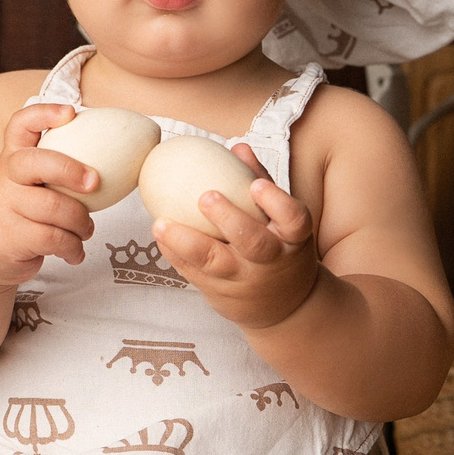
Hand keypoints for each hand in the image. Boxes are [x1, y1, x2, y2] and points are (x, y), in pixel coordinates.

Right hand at [0, 103, 98, 288]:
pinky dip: (72, 248)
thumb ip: (49, 171)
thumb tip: (107, 164)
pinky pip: (53, 238)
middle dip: (71, 170)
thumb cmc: (12, 213)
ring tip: (85, 230)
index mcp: (11, 157)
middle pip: (38, 163)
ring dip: (81, 223)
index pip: (21, 125)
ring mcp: (5, 206)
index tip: (71, 113)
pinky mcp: (10, 236)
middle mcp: (5, 176)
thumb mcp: (20, 183)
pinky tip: (74, 253)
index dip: (45, 114)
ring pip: (55, 208)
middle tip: (95, 182)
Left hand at [151, 143, 323, 329]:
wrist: (286, 307)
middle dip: (229, 220)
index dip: (277, 202)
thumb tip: (237, 146)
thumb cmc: (281, 247)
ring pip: (215, 264)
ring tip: (161, 223)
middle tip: (206, 196)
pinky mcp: (221, 294)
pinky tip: (160, 235)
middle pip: (254, 243)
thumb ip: (260, 181)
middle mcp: (271, 262)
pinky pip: (194, 274)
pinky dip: (175, 255)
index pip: (293, 219)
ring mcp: (244, 281)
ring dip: (186, 242)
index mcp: (292, 239)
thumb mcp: (282, 220)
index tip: (256, 185)